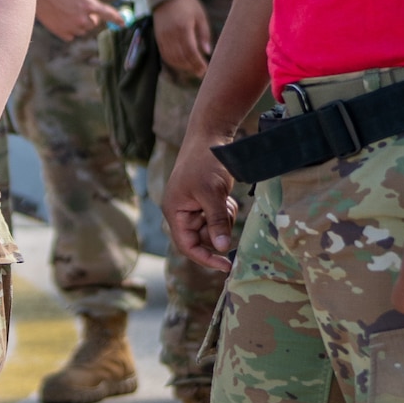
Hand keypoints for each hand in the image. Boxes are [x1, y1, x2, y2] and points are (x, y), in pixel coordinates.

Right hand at [35, 0, 121, 40]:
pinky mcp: (61, 32)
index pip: (109, 14)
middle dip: (91, 16)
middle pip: (95, 23)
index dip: (118, 18)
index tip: (122, 22)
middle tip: (80, 5)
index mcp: (89, 5)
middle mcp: (82, 18)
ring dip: (81, 22)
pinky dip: (70, 28)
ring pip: (83, 29)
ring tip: (68, 9)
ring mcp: (71, 26)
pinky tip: (62, 17)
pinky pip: (71, 34)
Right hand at [152, 0, 212, 77]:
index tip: (205, 69)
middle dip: (191, 67)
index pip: (190, 51)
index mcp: (183, 27)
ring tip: (192, 68)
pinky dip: (173, 61)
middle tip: (201, 72)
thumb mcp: (200, 16)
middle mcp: (171, 34)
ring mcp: (163, 37)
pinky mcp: (158, 38)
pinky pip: (164, 54)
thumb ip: (204, 34)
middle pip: (181, 57)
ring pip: (172, 58)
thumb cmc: (187, 4)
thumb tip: (207, 51)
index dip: (198, 63)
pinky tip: (181, 63)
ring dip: (182, 66)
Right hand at [162, 134, 239, 271]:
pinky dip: (226, 212)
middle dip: (218, 231)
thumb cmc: (204, 163)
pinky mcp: (206, 201)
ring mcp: (194, 206)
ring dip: (223, 221)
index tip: (226, 266)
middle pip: (202, 238)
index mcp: (175, 212)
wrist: (210, 136)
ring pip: (212, 229)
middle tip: (228, 214)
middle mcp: (182, 212)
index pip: (187, 245)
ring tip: (227, 201)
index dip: (205, 258)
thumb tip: (222, 248)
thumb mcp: (212, 193)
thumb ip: (216, 222)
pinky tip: (227, 198)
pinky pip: (217, 218)